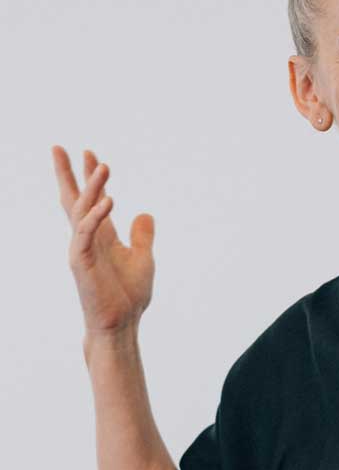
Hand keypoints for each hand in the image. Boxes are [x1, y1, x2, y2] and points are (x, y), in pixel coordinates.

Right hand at [52, 146, 155, 335]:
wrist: (122, 323)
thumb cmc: (129, 294)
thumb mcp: (143, 257)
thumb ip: (142, 235)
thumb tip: (146, 213)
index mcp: (101, 236)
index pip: (92, 200)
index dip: (91, 178)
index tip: (90, 154)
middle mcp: (87, 239)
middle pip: (74, 199)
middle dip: (68, 174)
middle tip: (60, 147)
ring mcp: (82, 249)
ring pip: (81, 210)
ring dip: (93, 187)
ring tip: (103, 165)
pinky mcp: (81, 262)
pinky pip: (86, 233)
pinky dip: (96, 215)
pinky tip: (110, 200)